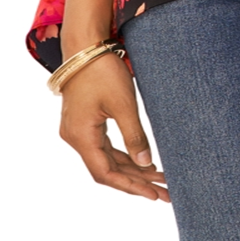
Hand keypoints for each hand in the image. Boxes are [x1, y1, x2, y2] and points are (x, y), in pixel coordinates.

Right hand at [58, 51, 169, 201]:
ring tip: (159, 179)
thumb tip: (146, 164)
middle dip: (136, 181)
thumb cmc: (103, 71)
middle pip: (107, 170)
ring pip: (107, 159)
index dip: (130, 186)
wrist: (85, 46)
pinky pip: (105, 146)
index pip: (106, 174)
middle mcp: (76, 138)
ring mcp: (79, 130)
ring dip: (132, 169)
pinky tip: (142, 161)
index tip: (154, 194)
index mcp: (81, 137)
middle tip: (164, 191)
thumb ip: (134, 135)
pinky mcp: (85, 122)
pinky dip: (123, 155)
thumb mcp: (123, 103)